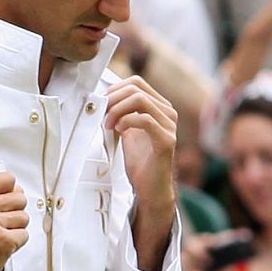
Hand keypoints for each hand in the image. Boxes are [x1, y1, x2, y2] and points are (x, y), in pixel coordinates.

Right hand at [0, 172, 28, 270]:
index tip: (8, 199)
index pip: (7, 179)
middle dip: (15, 212)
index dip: (11, 190)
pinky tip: (1, 246)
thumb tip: (12, 191)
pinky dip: (16, 243)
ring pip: (24, 218)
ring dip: (15, 229)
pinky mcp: (4, 240)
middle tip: (3, 223)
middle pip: (20, 199)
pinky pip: (24, 235)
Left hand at [104, 73, 178, 212]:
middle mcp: (168, 112)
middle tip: (102, 116)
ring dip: (117, 110)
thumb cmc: (139, 161)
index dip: (114, 89)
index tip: (102, 105)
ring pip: (140, 100)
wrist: (150, 188)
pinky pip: (146, 120)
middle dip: (113, 100)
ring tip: (108, 125)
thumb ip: (120, 113)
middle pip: (136, 88)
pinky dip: (127, 122)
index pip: (136, 82)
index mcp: (159, 106)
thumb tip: (102, 98)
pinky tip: (119, 131)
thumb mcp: (126, 130)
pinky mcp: (167, 140)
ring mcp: (170, 125)